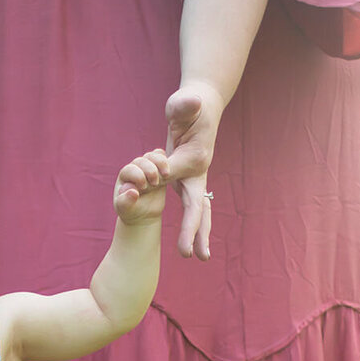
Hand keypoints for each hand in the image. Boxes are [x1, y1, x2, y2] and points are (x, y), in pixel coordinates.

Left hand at [113, 149, 169, 224]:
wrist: (143, 213)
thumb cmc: (131, 211)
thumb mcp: (125, 209)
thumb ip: (126, 201)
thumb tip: (133, 192)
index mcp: (125, 175)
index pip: (131, 169)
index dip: (138, 176)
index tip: (143, 187)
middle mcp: (135, 168)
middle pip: (142, 160)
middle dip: (150, 170)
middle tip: (155, 184)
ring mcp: (147, 166)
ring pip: (153, 156)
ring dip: (160, 163)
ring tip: (165, 175)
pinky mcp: (158, 168)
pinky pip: (162, 157)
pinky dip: (166, 161)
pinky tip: (168, 172)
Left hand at [164, 84, 223, 259]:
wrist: (203, 107)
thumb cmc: (189, 106)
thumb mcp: (182, 104)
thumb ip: (184, 105)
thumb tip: (192, 103)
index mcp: (196, 157)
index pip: (177, 172)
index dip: (164, 174)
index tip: (156, 178)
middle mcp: (200, 171)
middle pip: (199, 205)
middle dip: (195, 230)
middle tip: (193, 255)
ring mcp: (196, 178)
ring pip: (200, 211)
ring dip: (200, 234)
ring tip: (201, 258)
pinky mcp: (190, 180)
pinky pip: (192, 207)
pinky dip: (194, 224)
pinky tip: (192, 242)